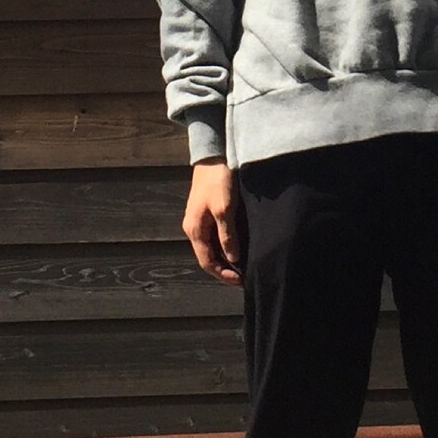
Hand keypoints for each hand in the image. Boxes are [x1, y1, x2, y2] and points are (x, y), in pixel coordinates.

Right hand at [182, 158, 243, 286]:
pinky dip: (225, 246)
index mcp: (195, 230)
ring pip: (211, 248)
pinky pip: (214, 237)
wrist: (212, 156)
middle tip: (244, 277)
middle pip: (208, 257)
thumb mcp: (225, 209)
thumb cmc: (217, 181)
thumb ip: (227, 235)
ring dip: (225, 259)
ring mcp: (199, 221)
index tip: (241, 280)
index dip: (223, 274)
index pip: (207, 262)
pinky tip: (238, 248)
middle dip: (224, 270)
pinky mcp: (207, 214)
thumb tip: (233, 258)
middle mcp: (193, 228)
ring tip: (243, 266)